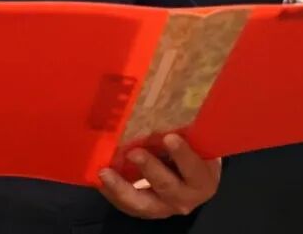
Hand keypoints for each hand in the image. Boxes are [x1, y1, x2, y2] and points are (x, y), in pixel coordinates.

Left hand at [97, 134, 220, 218]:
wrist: (189, 174)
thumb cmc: (192, 148)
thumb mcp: (195, 140)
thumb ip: (186, 128)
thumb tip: (169, 94)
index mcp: (203, 179)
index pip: (195, 170)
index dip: (183, 155)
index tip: (170, 137)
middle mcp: (185, 198)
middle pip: (168, 188)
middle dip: (150, 169)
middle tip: (133, 152)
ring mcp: (163, 207)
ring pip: (142, 204)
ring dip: (122, 188)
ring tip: (105, 172)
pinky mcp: (144, 209)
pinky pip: (125, 205)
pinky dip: (111, 192)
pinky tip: (98, 178)